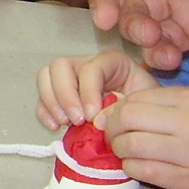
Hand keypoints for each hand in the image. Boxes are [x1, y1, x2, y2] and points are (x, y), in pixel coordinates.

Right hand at [35, 49, 157, 128]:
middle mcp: (86, 64)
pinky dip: (44, 112)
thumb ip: (122, 107)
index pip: (90, 68)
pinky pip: (42, 98)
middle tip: (77, 120)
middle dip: (65, 95)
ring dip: (51, 102)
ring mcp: (70, 78)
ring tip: (65, 123)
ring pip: (45, 77)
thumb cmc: (147, 111)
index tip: (93, 117)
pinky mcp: (60, 96)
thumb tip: (97, 118)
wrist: (146, 122)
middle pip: (60, 66)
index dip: (88, 92)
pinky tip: (55, 127)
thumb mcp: (143, 105)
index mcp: (111, 62)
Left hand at [97, 85, 188, 188]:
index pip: (133, 100)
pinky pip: (144, 171)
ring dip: (119, 149)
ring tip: (123, 151)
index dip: (115, 109)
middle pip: (127, 120)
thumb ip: (155, 102)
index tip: (111, 117)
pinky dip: (130, 167)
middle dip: (111, 128)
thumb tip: (110, 109)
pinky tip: (134, 165)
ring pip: (131, 146)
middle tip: (112, 134)